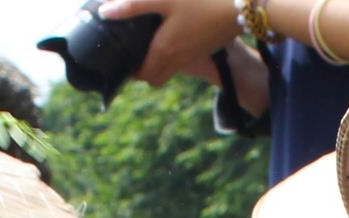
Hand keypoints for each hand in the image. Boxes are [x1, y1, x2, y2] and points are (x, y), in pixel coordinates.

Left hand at [100, 0, 237, 85]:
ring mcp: (194, 55)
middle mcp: (179, 59)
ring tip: (148, 44)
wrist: (242, 7)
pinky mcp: (205, 48)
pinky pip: (183, 60)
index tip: (121, 60)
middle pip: (155, 78)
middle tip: (133, 55)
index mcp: (165, 50)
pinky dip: (173, 55)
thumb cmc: (202, 1)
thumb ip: (133, 7)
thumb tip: (105, 13)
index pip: (142, 75)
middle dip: (143, 72)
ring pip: (170, 70)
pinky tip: (171, 33)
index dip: (130, 72)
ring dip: (158, 64)